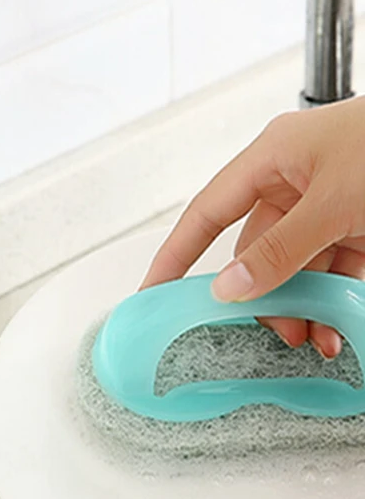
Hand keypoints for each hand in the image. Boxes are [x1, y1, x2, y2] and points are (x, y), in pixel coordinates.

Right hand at [141, 96, 364, 357]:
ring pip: (295, 265)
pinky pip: (331, 268)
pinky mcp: (358, 222)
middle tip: (271, 332)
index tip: (154, 291)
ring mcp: (329, 203)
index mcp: (274, 158)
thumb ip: (280, 249)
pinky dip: (332, 299)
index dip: (175, 253)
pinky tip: (337, 326)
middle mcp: (296, 179)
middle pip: (255, 248)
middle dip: (261, 296)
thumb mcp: (337, 201)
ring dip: (301, 305)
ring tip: (313, 339)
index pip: (207, 213)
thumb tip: (231, 288)